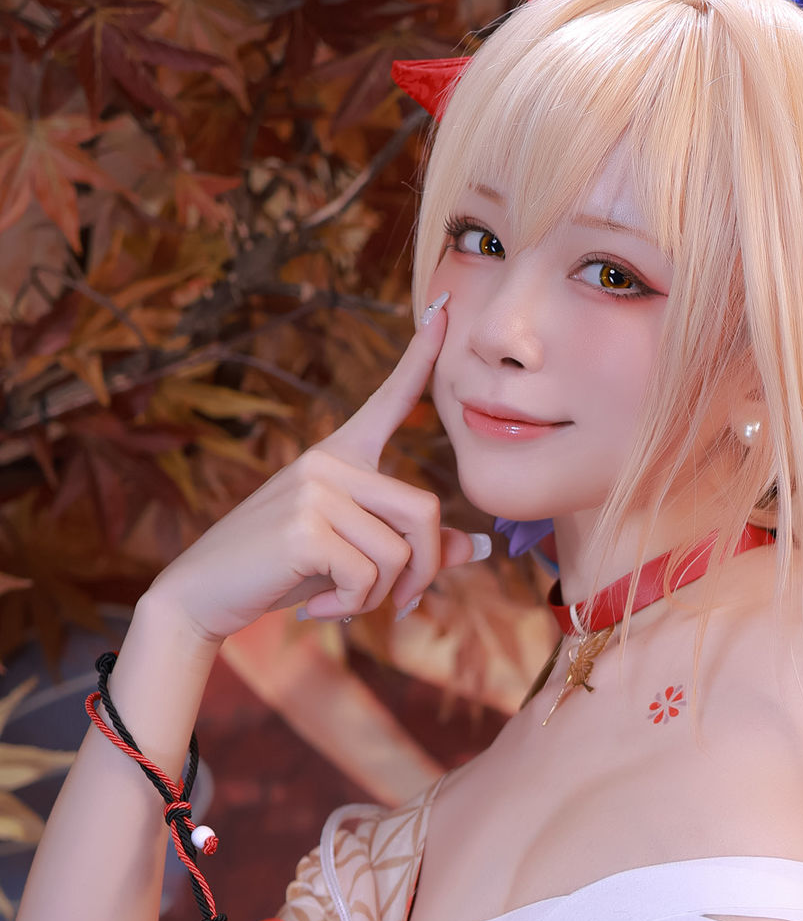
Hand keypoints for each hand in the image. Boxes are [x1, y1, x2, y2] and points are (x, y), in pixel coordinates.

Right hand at [143, 297, 480, 646]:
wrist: (204, 593)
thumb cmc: (282, 571)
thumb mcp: (353, 555)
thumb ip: (412, 547)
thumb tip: (480, 548)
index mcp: (340, 457)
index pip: (389, 401)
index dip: (419, 359)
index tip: (443, 314)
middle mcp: (329, 462)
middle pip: (425, 512)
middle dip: (424, 571)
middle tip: (400, 604)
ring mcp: (314, 488)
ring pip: (400, 553)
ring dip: (383, 596)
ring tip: (342, 601)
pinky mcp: (303, 526)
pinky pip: (367, 577)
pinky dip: (351, 606)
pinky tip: (315, 606)